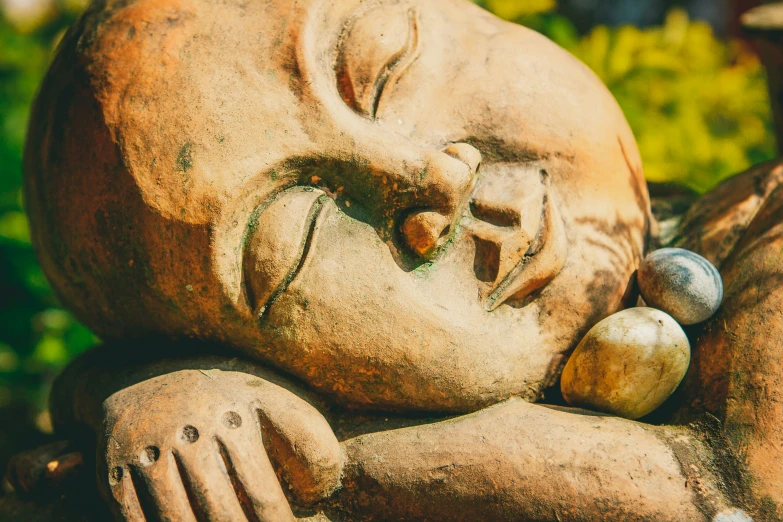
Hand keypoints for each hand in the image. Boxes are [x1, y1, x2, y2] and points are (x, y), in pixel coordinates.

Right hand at [97, 367, 342, 521]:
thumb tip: (319, 487)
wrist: (143, 377)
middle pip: (218, 511)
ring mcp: (146, 452)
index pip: (260, 489)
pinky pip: (135, 519)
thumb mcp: (268, 400)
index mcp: (230, 418)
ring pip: (176, 520)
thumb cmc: (224, 401)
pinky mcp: (113, 469)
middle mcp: (186, 433)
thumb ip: (306, 435)